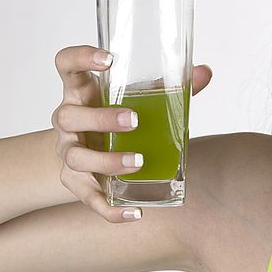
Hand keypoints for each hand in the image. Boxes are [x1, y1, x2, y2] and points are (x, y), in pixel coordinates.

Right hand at [51, 45, 212, 222]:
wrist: (90, 150)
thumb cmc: (116, 115)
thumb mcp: (139, 97)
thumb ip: (169, 86)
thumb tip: (205, 72)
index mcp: (81, 90)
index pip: (66, 65)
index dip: (81, 58)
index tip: (109, 59)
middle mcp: (68, 120)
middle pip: (69, 116)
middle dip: (100, 119)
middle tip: (134, 121)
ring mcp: (69, 151)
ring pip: (75, 157)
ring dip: (106, 161)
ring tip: (139, 162)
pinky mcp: (76, 182)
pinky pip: (88, 198)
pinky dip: (110, 209)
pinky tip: (136, 213)